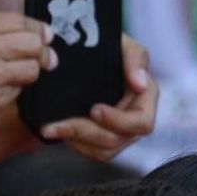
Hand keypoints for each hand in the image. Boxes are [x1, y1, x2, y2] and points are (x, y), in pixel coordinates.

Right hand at [0, 12, 53, 140]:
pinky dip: (12, 92)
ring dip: (27, 75)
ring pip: (32, 69)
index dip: (39, 30)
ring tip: (8, 78)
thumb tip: (25, 33)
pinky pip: (19, 91)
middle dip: (42, 53)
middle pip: (34, 44)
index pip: (20, 21)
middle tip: (46, 61)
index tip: (47, 37)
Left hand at [40, 34, 158, 161]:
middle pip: (118, 140)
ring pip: (105, 151)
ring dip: (76, 140)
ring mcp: (120, 131)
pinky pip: (93, 152)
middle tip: (56, 126)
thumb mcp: (120, 43)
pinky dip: (75, 143)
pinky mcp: (103, 137)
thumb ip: (136, 57)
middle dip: (87, 133)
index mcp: (146, 97)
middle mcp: (136, 118)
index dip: (118, 121)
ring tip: (51, 128)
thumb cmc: (102, 44)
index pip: (142, 123)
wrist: (78, 49)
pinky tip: (59, 130)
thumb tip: (141, 84)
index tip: (94, 109)